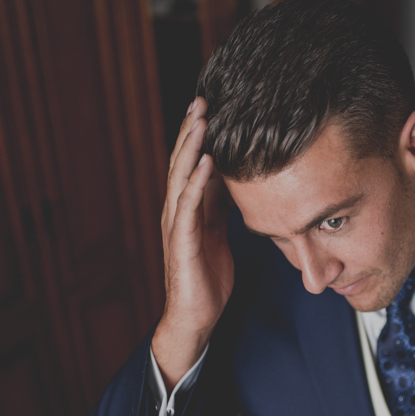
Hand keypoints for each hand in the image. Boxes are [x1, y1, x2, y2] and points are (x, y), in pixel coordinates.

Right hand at [152, 97, 233, 387]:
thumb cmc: (208, 277)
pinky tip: (205, 162)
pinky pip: (188, 207)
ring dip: (191, 146)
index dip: (200, 135)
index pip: (193, 163)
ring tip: (201, 119)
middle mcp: (179, 211)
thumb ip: (221, 206)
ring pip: (181, 177)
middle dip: (192, 130)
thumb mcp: (220, 233)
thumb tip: (236, 180)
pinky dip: (196, 183)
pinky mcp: (182, 242)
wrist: (196, 317)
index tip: (212, 105)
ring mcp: (177, 225)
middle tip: (202, 98)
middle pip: (183, 162)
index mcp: (190, 208)